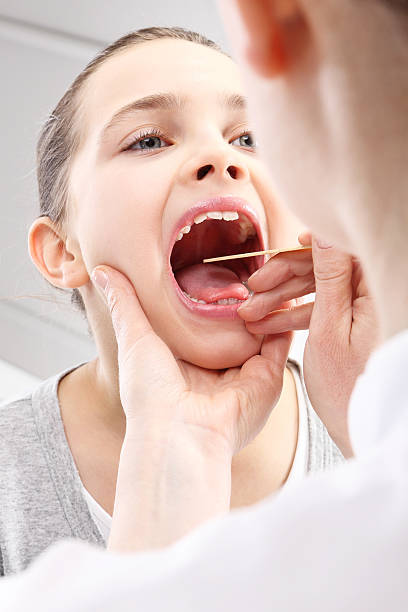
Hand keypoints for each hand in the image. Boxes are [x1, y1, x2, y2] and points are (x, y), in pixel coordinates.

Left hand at [91, 265, 291, 548]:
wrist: (178, 432)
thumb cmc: (150, 394)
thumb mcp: (134, 338)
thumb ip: (125, 303)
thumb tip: (102, 270)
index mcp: (190, 364)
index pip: (205, 324)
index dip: (212, 298)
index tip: (215, 266)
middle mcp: (220, 371)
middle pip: (238, 328)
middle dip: (245, 300)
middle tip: (247, 269)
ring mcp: (247, 375)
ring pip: (263, 331)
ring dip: (266, 304)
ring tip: (268, 274)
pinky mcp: (269, 378)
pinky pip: (281, 342)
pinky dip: (283, 319)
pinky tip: (280, 295)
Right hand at [237, 233, 378, 457]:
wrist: (362, 431)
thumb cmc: (349, 388)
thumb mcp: (329, 329)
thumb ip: (328, 277)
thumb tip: (324, 232)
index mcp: (377, 291)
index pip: (346, 248)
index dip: (315, 244)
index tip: (287, 246)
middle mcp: (375, 296)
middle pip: (330, 267)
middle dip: (288, 276)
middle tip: (255, 288)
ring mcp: (365, 312)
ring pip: (322, 289)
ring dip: (285, 298)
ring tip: (251, 313)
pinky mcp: (355, 326)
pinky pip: (326, 309)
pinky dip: (297, 315)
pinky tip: (268, 324)